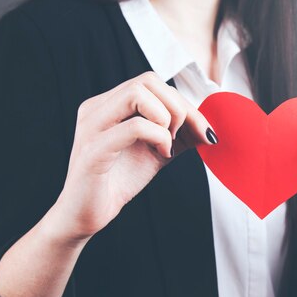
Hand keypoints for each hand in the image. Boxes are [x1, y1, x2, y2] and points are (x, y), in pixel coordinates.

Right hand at [51, 72, 215, 241]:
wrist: (86, 215)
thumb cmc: (119, 181)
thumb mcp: (156, 151)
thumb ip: (180, 135)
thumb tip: (209, 129)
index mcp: (108, 104)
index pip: (153, 83)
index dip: (184, 104)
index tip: (202, 131)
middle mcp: (96, 108)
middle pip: (147, 81)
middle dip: (177, 107)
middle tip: (179, 138)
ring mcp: (92, 126)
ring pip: (137, 93)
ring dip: (166, 118)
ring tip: (168, 144)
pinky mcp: (94, 150)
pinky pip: (134, 127)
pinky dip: (159, 138)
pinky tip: (162, 154)